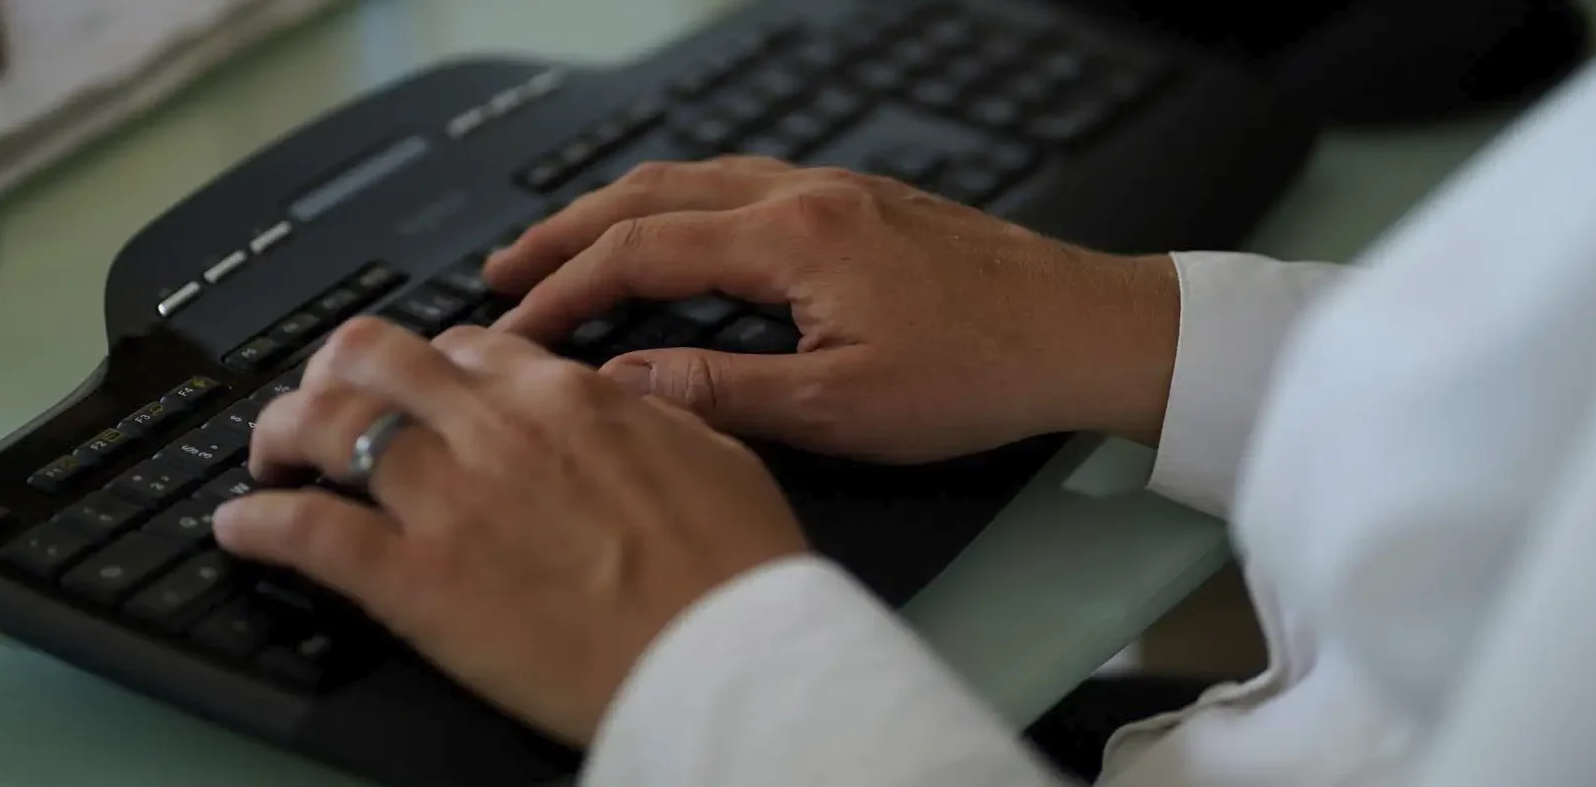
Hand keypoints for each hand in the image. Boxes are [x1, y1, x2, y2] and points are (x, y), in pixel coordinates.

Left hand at [212, 317, 808, 744]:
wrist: (729, 656)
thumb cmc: (736, 571)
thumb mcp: (714, 453)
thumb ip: (648, 414)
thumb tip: (622, 398)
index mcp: (569, 396)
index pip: (468, 344)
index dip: (431, 362)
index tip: (420, 387)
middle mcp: (497, 428)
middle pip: (376, 358)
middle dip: (335, 372)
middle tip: (323, 402)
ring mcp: (450, 499)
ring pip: (325, 424)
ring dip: (282, 433)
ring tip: (271, 457)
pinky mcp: (416, 580)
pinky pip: (307, 532)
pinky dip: (259, 525)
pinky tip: (241, 529)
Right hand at [487, 156, 1181, 462]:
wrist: (1089, 330)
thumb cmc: (984, 372)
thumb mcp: (843, 408)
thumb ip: (724, 393)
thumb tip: (625, 386)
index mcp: (794, 238)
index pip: (640, 254)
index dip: (564, 292)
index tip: (513, 328)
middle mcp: (807, 194)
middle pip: (653, 194)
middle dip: (568, 232)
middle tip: (506, 269)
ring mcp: (836, 190)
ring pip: (696, 180)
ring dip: (621, 212)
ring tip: (568, 248)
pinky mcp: (861, 202)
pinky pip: (741, 185)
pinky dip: (682, 208)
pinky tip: (678, 237)